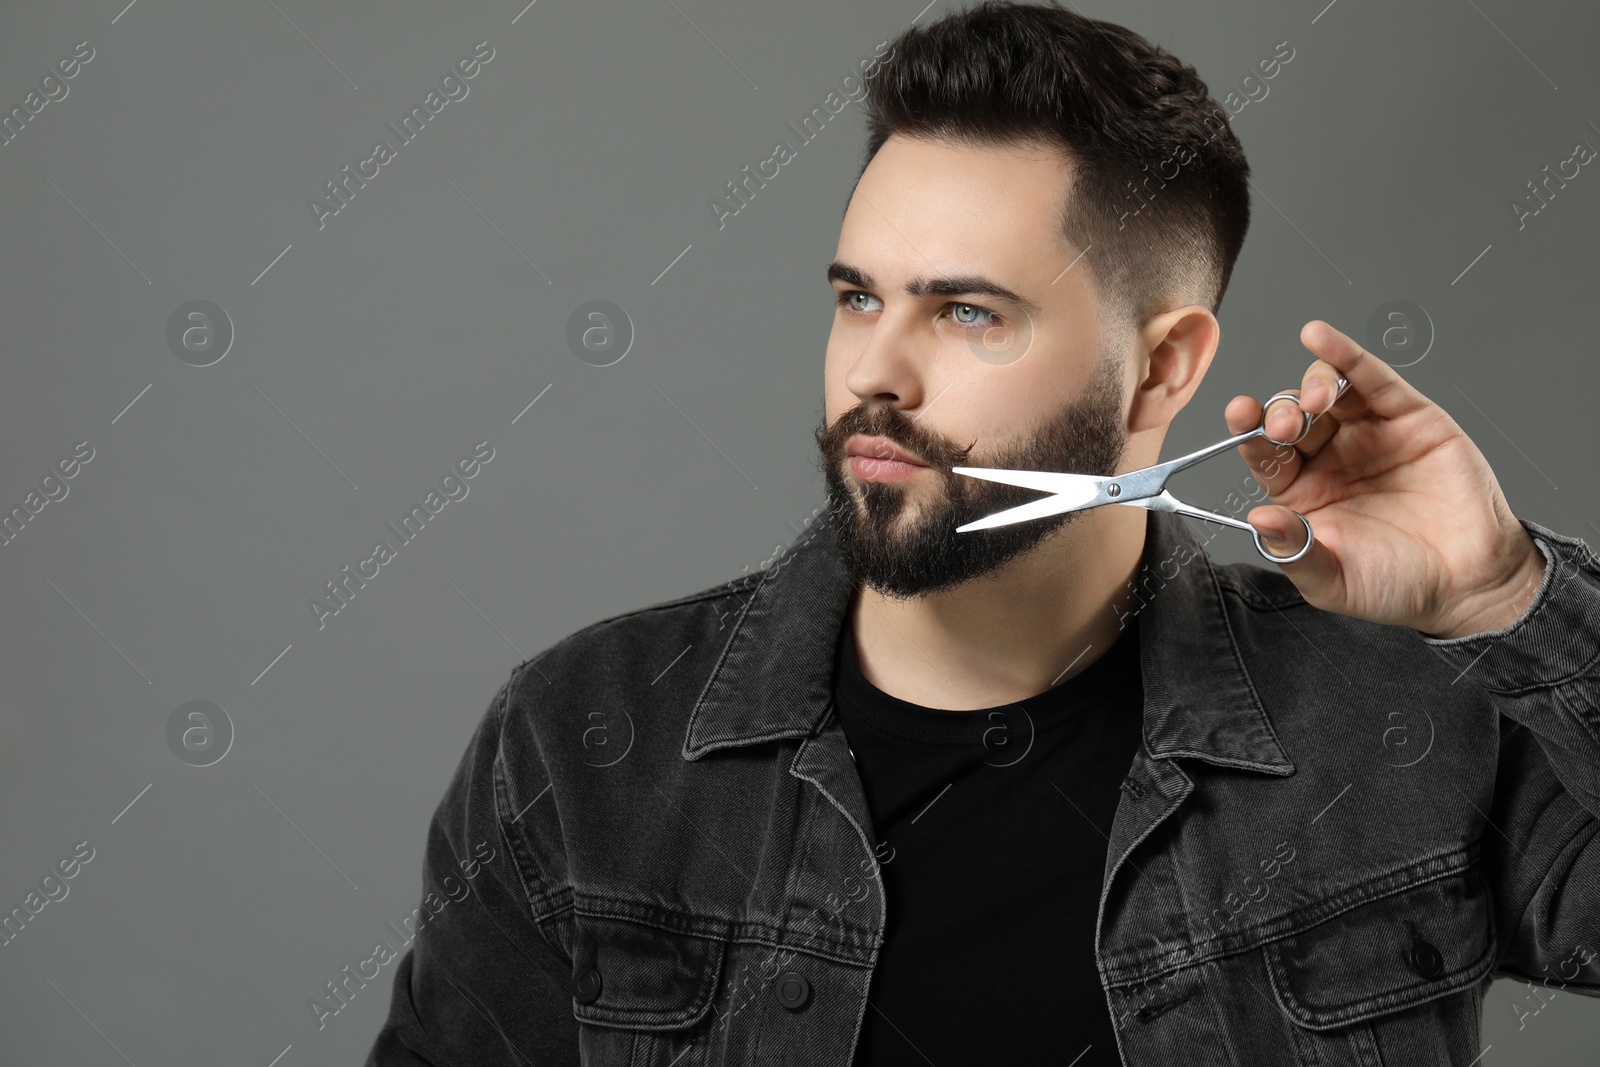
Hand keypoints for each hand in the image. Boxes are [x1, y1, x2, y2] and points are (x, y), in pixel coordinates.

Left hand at [1225, 320, 1546, 639]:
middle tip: (1285, 425)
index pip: (1265, 454)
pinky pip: (1372, 379)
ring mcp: (1368, 433)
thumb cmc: (1395, 585)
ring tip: (1312, 403)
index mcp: (1301, 492)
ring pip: (1327, 391)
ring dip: (1311, 386)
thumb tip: (1256, 522)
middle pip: (1291, 417)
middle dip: (1281, 412)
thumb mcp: (1331, 580)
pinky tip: (1319, 336)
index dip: (1249, 433)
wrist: (1468, 583)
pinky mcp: (1408, 416)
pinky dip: (1345, 355)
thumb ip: (1293, 551)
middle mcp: (1329, 457)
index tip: (1238, 415)